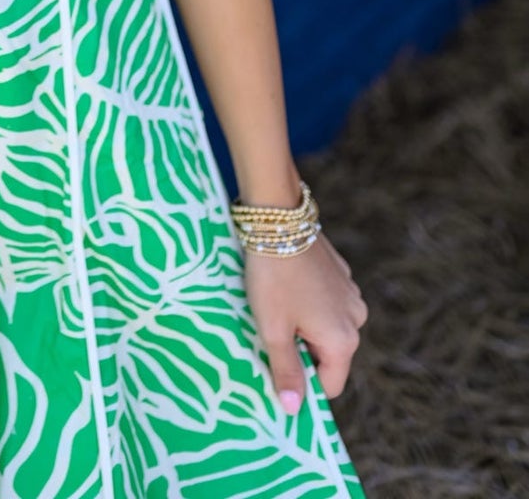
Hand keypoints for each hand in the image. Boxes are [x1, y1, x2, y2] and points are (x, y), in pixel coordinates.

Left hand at [244, 230, 367, 412]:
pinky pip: (327, 302)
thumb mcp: (273, 330)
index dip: (303, 384)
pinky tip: (288, 285)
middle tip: (272, 330)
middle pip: (330, 355)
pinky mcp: (342, 273)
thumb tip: (293, 409)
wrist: (278, 219)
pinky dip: (310, 302)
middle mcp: (356, 319)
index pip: (329, 385)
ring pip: (328, 326)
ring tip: (278, 305)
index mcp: (343, 340)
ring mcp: (351, 293)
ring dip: (306, 325)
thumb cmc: (273, 279)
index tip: (276, 366)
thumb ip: (286, 371)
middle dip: (303, 350)